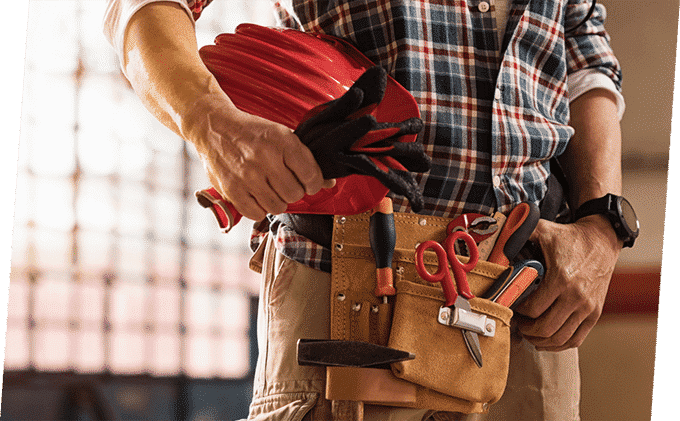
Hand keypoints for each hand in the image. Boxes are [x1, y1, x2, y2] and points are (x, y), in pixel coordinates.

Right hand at [189, 96, 334, 220]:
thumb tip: (328, 183)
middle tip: (284, 184)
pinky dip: (259, 208)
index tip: (308, 182)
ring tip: (269, 188)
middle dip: (293, 192)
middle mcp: (265, 158)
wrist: (214, 127)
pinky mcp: (232, 189)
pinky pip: (256, 214)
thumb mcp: (281, 136)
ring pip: (277, 207)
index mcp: (282, 141)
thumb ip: (305, 160)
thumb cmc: (251, 133)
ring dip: (276, 201)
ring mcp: (248, 176)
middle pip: (295, 194)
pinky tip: (256, 195)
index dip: (313, 183)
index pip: (311, 176)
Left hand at [513, 215, 621, 350]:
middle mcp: (576, 297)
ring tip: (529, 332)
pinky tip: (546, 339)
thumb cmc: (570, 237)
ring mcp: (587, 308)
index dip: (518, 312)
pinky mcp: (594, 314)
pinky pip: (575, 339)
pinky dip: (558, 344)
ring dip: (540, 340)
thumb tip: (499, 238)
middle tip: (517, 323)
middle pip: (545, 328)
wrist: (602, 240)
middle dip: (526, 330)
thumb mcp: (543, 230)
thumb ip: (520, 232)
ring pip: (560, 338)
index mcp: (561, 278)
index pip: (533, 309)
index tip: (511, 306)